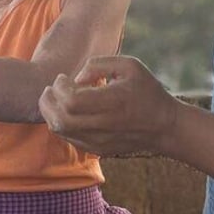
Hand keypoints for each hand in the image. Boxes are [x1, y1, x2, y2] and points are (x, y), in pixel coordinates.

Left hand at [38, 55, 178, 155]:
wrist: (165, 127)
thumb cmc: (146, 91)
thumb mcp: (129, 66)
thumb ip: (98, 64)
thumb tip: (75, 79)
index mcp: (114, 101)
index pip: (72, 101)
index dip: (60, 88)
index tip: (64, 78)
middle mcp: (106, 125)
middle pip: (61, 119)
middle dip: (48, 101)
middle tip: (51, 88)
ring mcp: (101, 141)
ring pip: (60, 131)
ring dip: (50, 112)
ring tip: (54, 98)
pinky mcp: (98, 149)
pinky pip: (68, 138)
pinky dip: (59, 124)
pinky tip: (65, 111)